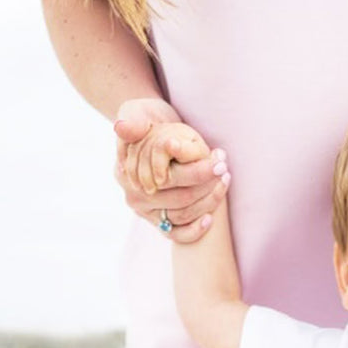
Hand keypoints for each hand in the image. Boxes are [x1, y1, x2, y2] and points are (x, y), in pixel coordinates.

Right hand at [114, 99, 231, 241]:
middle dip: (207, 185)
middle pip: (179, 198)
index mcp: (127, 172)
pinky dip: (194, 230)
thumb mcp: (137, 113)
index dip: (196, 171)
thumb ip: (133, 121)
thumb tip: (122, 128)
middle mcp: (135, 196)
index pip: (167, 179)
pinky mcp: (157, 222)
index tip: (218, 160)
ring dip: (208, 202)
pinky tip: (210, 219)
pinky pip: (176, 234)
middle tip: (226, 170)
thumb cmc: (146, 120)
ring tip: (225, 181)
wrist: (150, 131)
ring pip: (182, 214)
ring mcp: (146, 212)